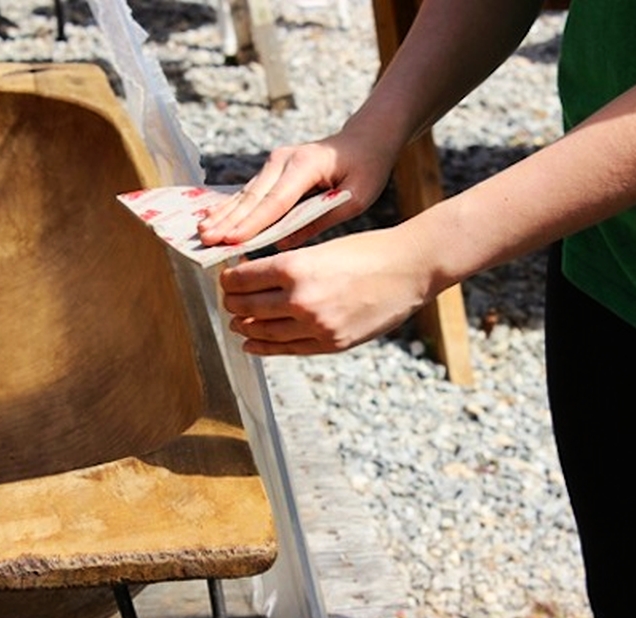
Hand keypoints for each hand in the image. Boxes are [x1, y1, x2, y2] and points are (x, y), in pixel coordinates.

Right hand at [198, 129, 394, 248]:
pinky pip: (250, 192)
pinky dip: (231, 207)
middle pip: (253, 196)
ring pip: (246, 193)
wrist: (365, 138)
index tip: (231, 241)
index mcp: (307, 165)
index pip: (276, 200)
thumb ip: (321, 219)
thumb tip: (283, 243)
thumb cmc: (366, 168)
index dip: (253, 223)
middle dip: (228, 220)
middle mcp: (285, 159)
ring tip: (201, 232)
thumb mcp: (356, 198)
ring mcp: (276, 161)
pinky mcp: (272, 168)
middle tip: (205, 240)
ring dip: (223, 214)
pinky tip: (212, 219)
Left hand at [220, 227, 429, 354]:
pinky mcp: (331, 343)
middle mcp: (301, 299)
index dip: (228, 280)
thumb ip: (285, 266)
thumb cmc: (366, 251)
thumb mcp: (319, 249)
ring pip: (262, 332)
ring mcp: (316, 326)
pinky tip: (252, 344)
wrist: (409, 269)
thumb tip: (250, 275)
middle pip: (246, 307)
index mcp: (294, 267)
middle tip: (229, 300)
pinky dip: (264, 347)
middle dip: (232, 303)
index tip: (226, 279)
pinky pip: (287, 349)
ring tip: (237, 323)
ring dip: (244, 327)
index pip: (242, 279)